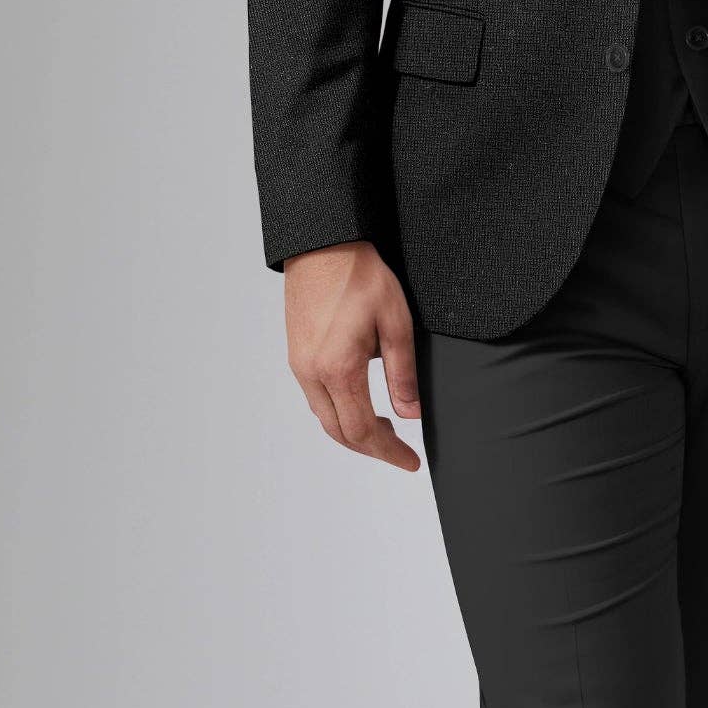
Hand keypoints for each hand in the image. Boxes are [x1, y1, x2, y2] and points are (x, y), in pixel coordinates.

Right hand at [282, 241, 423, 469]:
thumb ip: (403, 372)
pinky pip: (316, 399)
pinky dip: (339, 412)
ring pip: (325, 417)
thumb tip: (411, 414)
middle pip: (340, 432)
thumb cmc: (360, 275)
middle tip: (400, 450)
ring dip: (354, 431)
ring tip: (385, 428)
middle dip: (372, 447)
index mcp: (338, 369)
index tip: (411, 462)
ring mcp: (300, 365)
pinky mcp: (296, 354)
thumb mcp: (395, 321)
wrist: (322, 245)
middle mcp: (312, 373)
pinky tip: (359, 401)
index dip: (389, 452)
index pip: (363, 430)